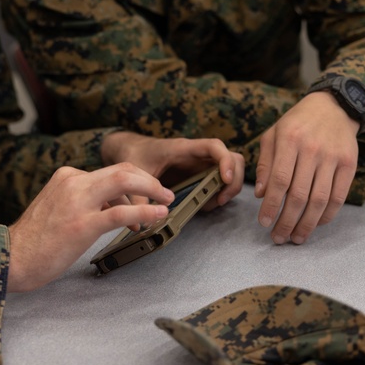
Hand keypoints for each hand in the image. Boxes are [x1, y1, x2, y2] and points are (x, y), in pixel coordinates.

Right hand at [7, 164, 172, 291]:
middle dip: (149, 180)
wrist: (11, 257)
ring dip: (152, 190)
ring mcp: (78, 202)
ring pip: (124, 182)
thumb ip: (84, 201)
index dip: (135, 183)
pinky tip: (157, 214)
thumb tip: (115, 205)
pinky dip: (145, 211)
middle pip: (122, 170)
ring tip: (165, 203)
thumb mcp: (58, 208)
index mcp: (66, 177)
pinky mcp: (82, 224)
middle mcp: (73, 182)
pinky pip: (121, 212)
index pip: (110, 171)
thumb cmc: (35, 240)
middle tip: (165, 193)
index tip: (146, 197)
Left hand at [100, 131, 244, 208]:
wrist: (131, 148)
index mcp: (183, 148)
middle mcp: (197, 155)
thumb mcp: (135, 171)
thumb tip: (145, 218)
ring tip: (214, 204)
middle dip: (234, 180)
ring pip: (229, 171)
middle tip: (222, 199)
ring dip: (228, 189)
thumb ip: (139, 194)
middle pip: (232, 159)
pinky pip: (218, 182)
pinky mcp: (199, 175)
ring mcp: (200, 165)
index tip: (224, 179)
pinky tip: (206, 204)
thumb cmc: (136, 153)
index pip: (214, 146)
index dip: (225, 161)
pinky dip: (218, 194)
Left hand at [254, 92, 358, 244]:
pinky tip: (315, 224)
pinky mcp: (349, 164)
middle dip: (287, 221)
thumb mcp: (273, 134)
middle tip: (278, 238)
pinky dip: (327, 215)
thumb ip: (264, 163)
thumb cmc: (296, 123)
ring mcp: (333, 157)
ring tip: (296, 238)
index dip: (271, 205)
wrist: (333, 107)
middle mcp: (311, 149)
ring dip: (307, 224)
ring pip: (319, 200)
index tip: (264, 223)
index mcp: (289, 140)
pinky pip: (338, 197)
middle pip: (299, 195)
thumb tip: (260, 194)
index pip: (278, 180)